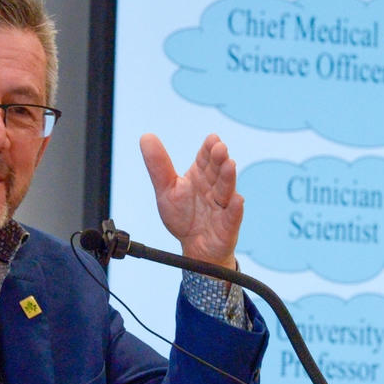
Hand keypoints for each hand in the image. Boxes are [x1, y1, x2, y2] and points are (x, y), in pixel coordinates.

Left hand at [140, 133, 242, 268]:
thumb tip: (146, 136)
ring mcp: (222, 206)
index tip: (212, 139)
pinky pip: (232, 217)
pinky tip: (237, 201)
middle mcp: (214, 188)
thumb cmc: (183, 216)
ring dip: (228, 178)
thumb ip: (158, 165)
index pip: (206, 158)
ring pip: (226, 190)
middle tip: (220, 148)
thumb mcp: (166, 190)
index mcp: (200, 176)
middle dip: (219, 159)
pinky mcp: (227, 226)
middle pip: (218, 171)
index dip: (209, 148)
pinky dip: (235, 209)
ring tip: (229, 165)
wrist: (194, 247)